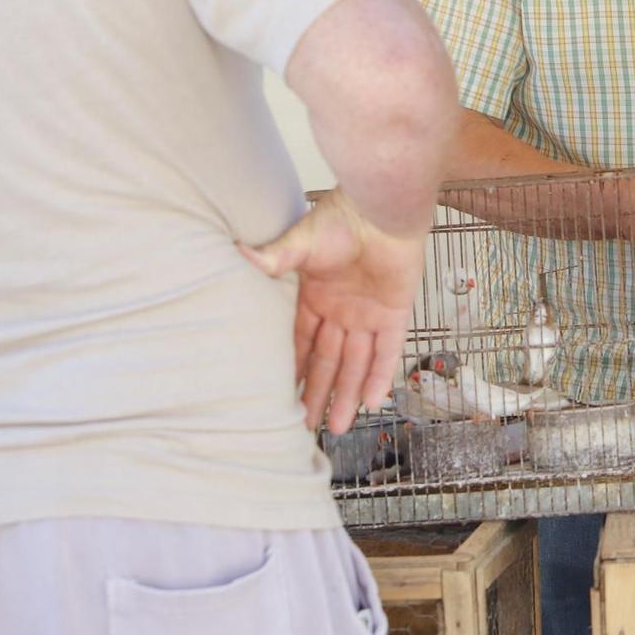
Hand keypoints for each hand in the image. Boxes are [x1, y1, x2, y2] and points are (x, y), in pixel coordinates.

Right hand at [242, 189, 426, 434]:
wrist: (383, 207)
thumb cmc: (341, 217)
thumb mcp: (302, 242)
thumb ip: (275, 257)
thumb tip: (238, 254)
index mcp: (314, 296)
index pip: (301, 343)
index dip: (293, 370)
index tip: (281, 399)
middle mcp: (341, 310)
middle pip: (329, 360)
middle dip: (319, 393)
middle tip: (307, 427)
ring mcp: (369, 313)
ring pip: (357, 362)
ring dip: (349, 393)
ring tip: (339, 426)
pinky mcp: (396, 311)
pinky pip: (389, 350)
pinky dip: (382, 374)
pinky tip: (374, 402)